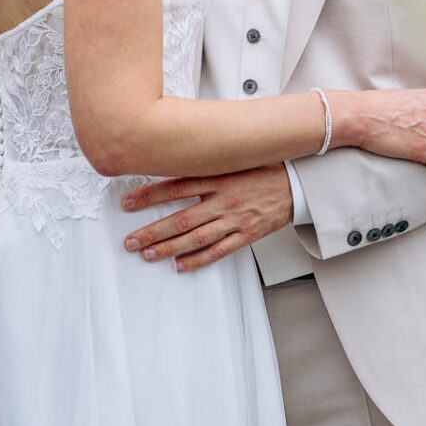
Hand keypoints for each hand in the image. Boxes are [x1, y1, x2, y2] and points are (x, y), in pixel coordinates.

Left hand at [121, 163, 293, 272]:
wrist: (297, 184)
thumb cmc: (263, 170)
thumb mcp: (233, 160)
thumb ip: (205, 164)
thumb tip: (172, 162)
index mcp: (219, 178)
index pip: (175, 187)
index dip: (149, 196)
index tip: (128, 203)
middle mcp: (224, 200)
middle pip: (181, 219)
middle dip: (152, 231)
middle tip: (131, 240)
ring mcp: (235, 220)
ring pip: (196, 238)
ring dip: (169, 248)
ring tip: (148, 254)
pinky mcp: (246, 235)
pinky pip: (219, 251)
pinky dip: (198, 260)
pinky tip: (180, 265)